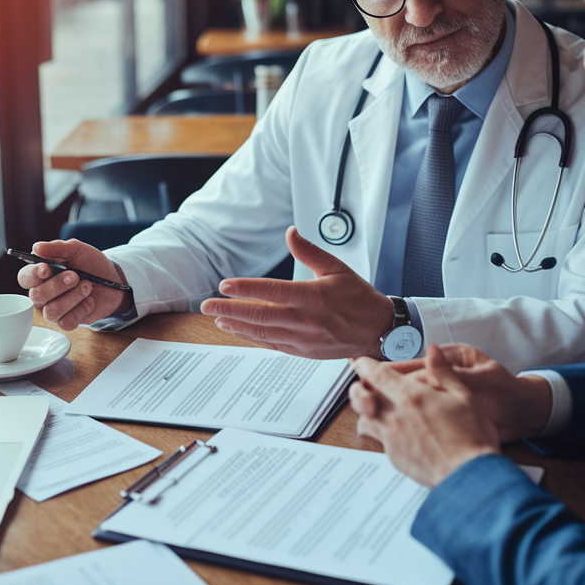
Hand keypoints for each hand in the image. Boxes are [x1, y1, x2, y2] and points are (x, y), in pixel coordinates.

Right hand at [16, 239, 131, 329]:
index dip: (32, 275)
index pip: (25, 278)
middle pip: (36, 296)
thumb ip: (57, 248)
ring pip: (51, 311)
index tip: (46, 269)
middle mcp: (43, 293)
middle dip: (57, 285)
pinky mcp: (67, 321)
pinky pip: (66, 322)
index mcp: (40, 274)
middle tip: (75, 276)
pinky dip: (81, 310)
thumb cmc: (91, 264)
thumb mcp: (77, 249)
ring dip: (71, 298)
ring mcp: (54, 309)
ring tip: (87, 286)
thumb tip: (36, 247)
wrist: (113, 280)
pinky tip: (90, 301)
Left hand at [199, 226, 392, 358]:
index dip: (246, 289)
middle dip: (229, 310)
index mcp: (315, 298)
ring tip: (217, 318)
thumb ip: (310, 251)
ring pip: (262, 333)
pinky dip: (252, 337)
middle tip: (206, 305)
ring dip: (236, 326)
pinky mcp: (304, 351)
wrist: (378, 331)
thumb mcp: (337, 269)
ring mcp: (304, 339)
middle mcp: (307, 321)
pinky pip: (272, 344)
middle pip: (260, 315)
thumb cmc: (359, 299)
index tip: (224, 285)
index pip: (273, 292)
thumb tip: (290, 233)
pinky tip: (238, 331)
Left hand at [349, 345, 552, 486]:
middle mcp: (395, 416)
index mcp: (411, 396)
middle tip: (363, 386)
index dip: (364, 365)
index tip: (359, 361)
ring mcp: (392, 439)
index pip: (376, 375)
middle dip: (358, 389)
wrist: (470, 475)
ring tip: (376, 409)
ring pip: (365, 420)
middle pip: (361, 398)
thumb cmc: (472, 436)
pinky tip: (398, 432)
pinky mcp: (395, 457)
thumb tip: (433, 350)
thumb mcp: (464, 395)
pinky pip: (379, 440)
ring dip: (367, 412)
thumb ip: (444, 371)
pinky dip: (383, 433)